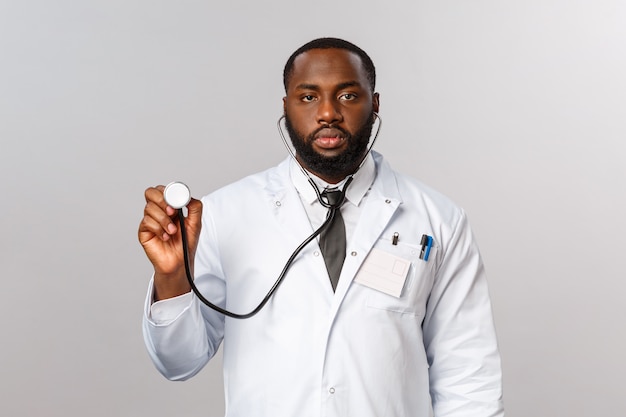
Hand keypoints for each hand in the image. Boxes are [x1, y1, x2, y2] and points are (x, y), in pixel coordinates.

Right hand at [138, 185, 202, 299]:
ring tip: (172, 231)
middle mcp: (158, 211)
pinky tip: (165, 237)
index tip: (177, 201)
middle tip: (172, 211)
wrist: (180, 262)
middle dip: (161, 200)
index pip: (163, 190)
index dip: (168, 191)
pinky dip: (159, 229)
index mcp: (170, 206)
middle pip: (150, 193)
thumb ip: (195, 207)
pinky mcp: (144, 231)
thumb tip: (188, 196)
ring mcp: (150, 220)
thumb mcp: (196, 223)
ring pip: (149, 208)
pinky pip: (146, 222)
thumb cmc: (186, 243)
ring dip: (164, 220)